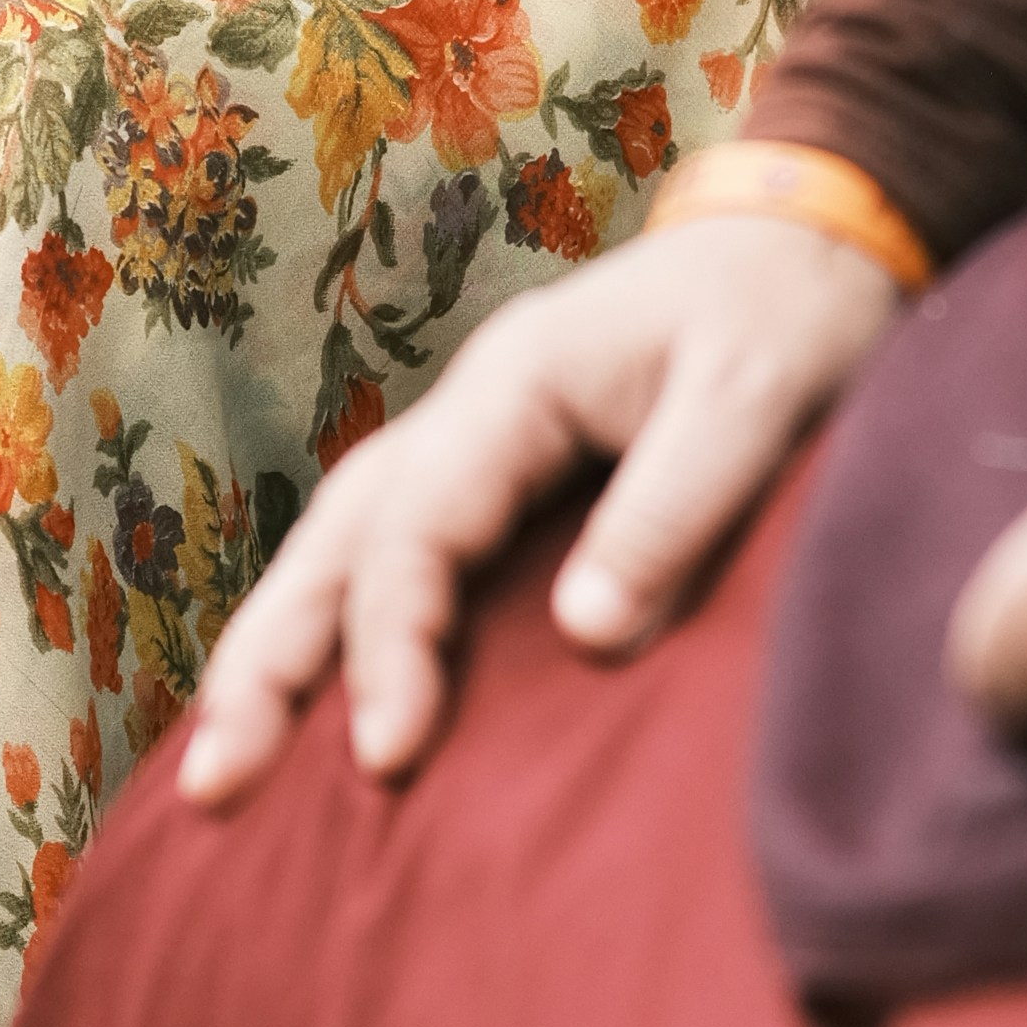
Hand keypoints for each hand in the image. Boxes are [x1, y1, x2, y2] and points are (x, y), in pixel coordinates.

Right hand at [180, 211, 907, 801]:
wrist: (815, 241)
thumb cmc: (790, 313)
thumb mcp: (753, 399)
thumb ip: (671, 510)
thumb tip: (588, 637)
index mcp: (515, 385)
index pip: (414, 529)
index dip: (391, 646)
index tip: (388, 757)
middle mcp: (470, 413)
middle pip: (334, 541)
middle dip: (266, 663)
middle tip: (212, 785)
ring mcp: (478, 445)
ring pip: (343, 549)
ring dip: (276, 653)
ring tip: (218, 770)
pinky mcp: (505, 480)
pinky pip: (394, 558)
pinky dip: (339, 630)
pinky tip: (314, 707)